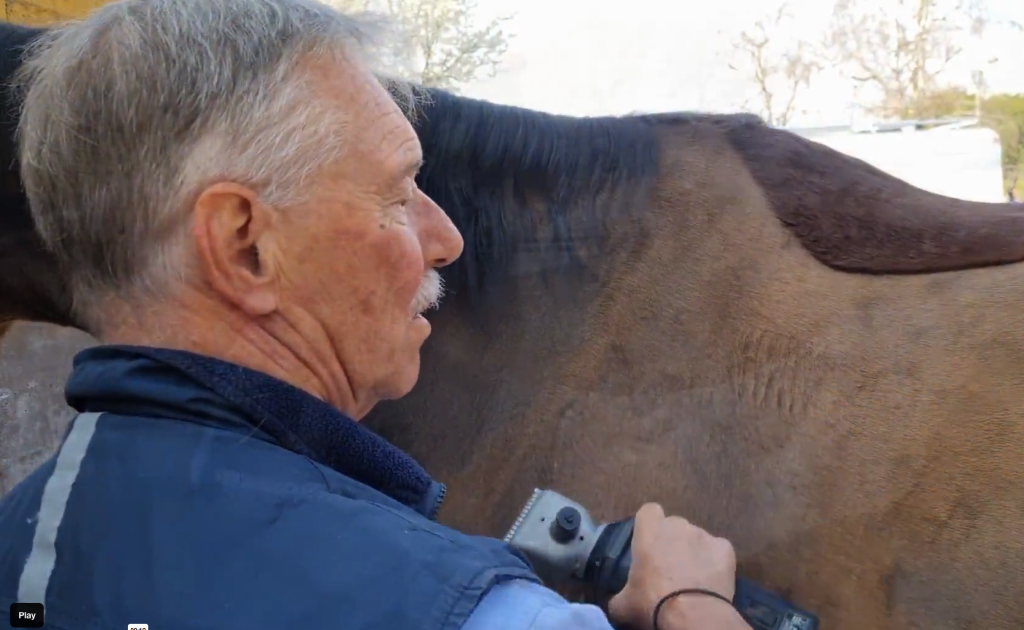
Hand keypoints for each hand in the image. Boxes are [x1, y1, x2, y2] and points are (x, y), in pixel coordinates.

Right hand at [607, 503, 737, 629]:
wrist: (692, 615)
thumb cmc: (651, 602)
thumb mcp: (623, 604)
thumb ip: (617, 595)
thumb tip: (615, 601)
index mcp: (649, 530)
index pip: (649, 511)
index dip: (649, 525)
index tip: (648, 543)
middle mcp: (677, 525)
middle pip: (674, 525)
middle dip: (672, 541)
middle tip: (668, 567)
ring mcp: (704, 535)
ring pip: (697, 538)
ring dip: (693, 552)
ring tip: (692, 577)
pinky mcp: (725, 549)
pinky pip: (718, 550)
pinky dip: (715, 562)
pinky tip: (711, 580)